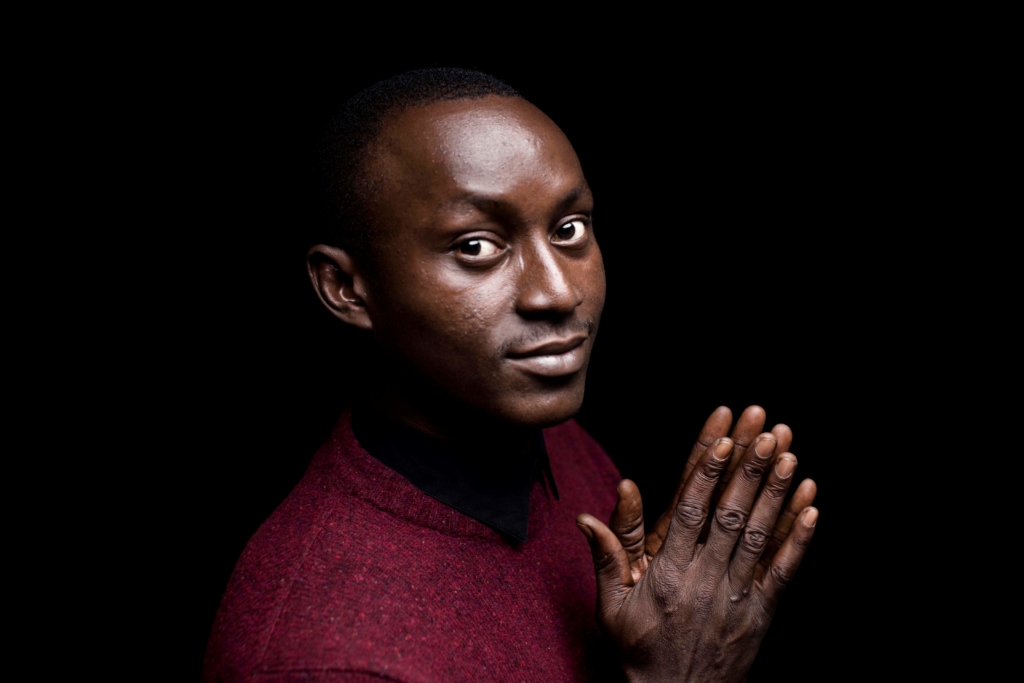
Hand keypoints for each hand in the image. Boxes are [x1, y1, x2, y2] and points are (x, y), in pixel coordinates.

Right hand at [576, 406, 817, 681]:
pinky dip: (799, 539)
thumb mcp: (611, 607)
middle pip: (731, 516)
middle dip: (749, 471)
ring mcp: (736, 596)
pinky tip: (811, 507)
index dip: (708, 475)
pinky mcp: (760, 613)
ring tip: (787, 454)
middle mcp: (704, 580)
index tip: (722, 441)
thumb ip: (607, 557)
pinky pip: (783, 571)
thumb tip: (588, 517)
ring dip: (776, 494)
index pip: (690, 513)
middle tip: (764, 432)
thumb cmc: (639, 651)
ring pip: (760, 536)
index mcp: (667, 574)